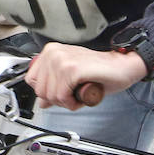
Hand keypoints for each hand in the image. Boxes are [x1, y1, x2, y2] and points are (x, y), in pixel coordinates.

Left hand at [25, 42, 146, 109]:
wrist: (122, 67)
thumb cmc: (101, 72)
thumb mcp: (71, 79)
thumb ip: (54, 87)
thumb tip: (42, 102)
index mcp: (51, 51)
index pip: (31, 80)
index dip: (47, 92)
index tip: (62, 91)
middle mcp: (54, 53)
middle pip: (40, 91)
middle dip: (57, 100)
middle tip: (74, 94)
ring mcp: (62, 60)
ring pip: (50, 96)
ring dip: (67, 102)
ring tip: (80, 93)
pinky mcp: (72, 69)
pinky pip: (62, 97)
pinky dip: (72, 103)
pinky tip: (82, 95)